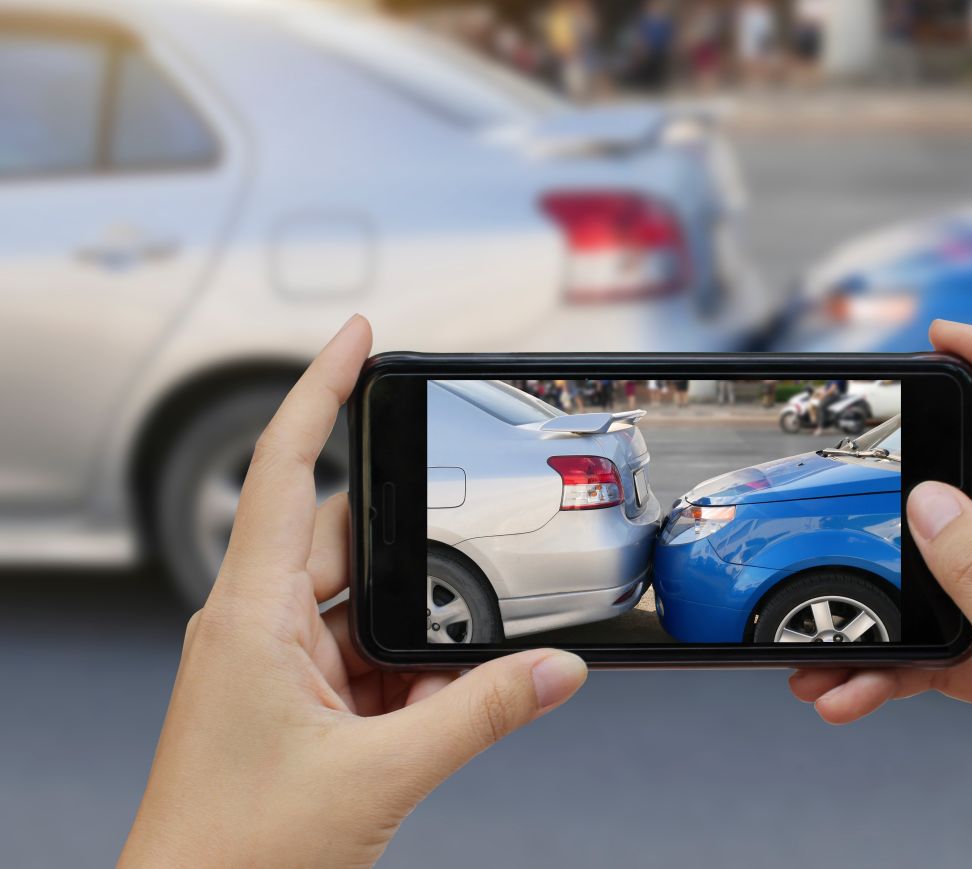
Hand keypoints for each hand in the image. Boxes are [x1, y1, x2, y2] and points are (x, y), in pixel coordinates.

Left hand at [120, 317, 587, 867]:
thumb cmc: (232, 855)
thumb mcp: (380, 775)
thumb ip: (481, 715)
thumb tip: (554, 673)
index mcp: (248, 617)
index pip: (285, 471)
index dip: (319, 392)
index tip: (359, 339)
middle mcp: (256, 627)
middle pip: (349, 541)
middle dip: (417, 556)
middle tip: (474, 567)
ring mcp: (276, 668)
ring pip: (367, 610)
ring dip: (421, 635)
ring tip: (459, 670)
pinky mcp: (299, 706)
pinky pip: (370, 663)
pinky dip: (415, 681)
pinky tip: (443, 710)